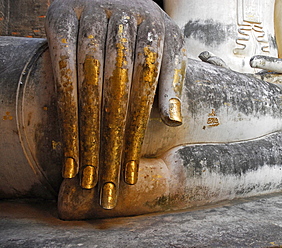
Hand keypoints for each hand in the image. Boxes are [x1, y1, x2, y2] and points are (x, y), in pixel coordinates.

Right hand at [45, 0, 185, 208]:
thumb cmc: (144, 27)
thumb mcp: (168, 47)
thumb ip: (171, 81)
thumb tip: (174, 121)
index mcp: (157, 29)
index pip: (147, 91)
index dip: (137, 133)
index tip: (129, 172)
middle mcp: (125, 20)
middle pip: (118, 93)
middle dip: (110, 142)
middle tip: (106, 183)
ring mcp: (90, 16)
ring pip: (88, 84)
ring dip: (86, 134)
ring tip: (86, 173)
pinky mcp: (59, 17)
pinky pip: (60, 69)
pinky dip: (63, 109)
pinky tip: (67, 142)